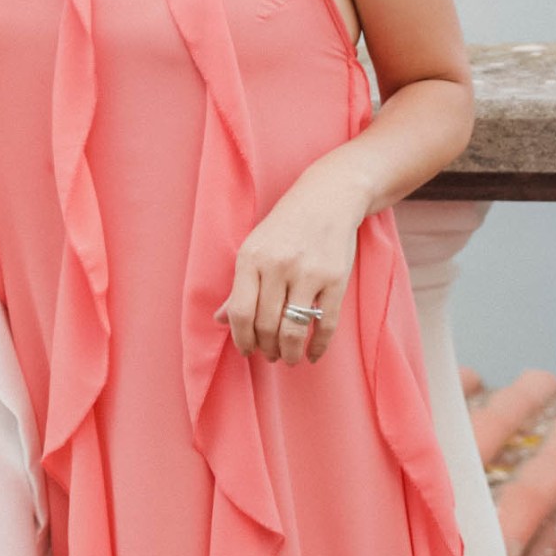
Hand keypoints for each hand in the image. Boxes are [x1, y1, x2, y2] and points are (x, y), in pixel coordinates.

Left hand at [222, 171, 364, 363]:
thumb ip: (239, 286)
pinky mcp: (336, 280)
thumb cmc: (286, 226)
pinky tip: (312, 353)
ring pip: (294, 330)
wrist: (328, 198)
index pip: (240, 312)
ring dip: (290, 353)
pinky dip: (318, 346)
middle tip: (270, 356)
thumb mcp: (255, 248)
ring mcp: (309, 273)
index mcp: (251, 258)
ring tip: (289, 357)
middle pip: (266, 325)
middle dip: (266, 349)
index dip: (241, 338)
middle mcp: (278, 266)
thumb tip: (219, 320)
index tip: (246, 350)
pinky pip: (326, 324)